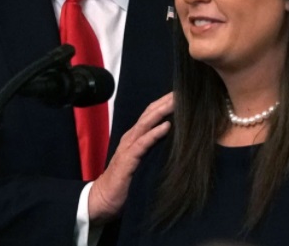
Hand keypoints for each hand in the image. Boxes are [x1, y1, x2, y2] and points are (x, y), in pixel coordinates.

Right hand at [88, 92, 173, 222]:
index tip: (183, 93)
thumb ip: (154, 148)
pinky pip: (143, 143)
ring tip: (176, 102)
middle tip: (184, 90)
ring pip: (146, 123)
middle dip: (166, 101)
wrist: (105, 197)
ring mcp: (129, 146)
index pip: (152, 113)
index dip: (166, 102)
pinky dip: (154, 133)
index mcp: (136, 136)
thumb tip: (176, 140)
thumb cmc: (127, 180)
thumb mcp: (144, 160)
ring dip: (162, 111)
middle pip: (150, 113)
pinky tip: (166, 127)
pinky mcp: (128, 159)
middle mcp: (132, 137)